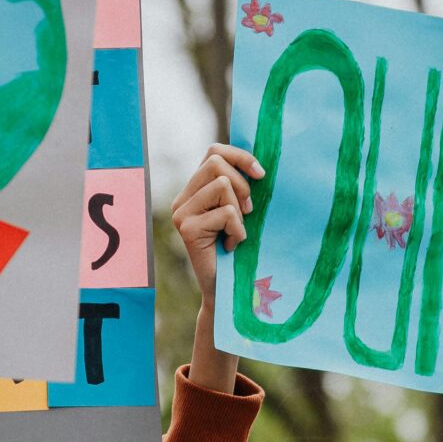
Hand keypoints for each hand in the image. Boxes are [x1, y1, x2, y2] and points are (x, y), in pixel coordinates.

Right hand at [170, 143, 260, 304]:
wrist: (228, 289)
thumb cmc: (240, 250)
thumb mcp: (241, 212)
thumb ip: (239, 187)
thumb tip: (259, 164)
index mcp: (194, 190)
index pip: (214, 152)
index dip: (239, 156)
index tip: (261, 175)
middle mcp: (182, 199)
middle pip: (216, 163)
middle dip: (242, 185)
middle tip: (248, 212)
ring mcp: (181, 213)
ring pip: (222, 185)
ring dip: (239, 211)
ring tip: (235, 232)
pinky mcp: (187, 228)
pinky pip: (227, 212)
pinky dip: (238, 230)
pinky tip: (231, 246)